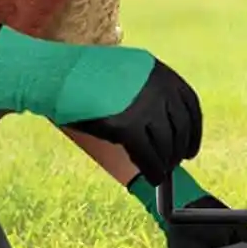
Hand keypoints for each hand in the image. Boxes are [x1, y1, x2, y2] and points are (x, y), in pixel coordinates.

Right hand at [0, 25, 200, 184]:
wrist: (52, 75)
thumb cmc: (80, 77)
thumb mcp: (121, 73)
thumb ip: (144, 91)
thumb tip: (162, 126)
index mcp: (156, 70)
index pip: (189, 104)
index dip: (194, 130)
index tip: (191, 147)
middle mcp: (156, 86)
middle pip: (180, 126)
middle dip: (179, 149)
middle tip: (174, 164)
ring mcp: (143, 105)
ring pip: (166, 144)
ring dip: (165, 163)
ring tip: (159, 173)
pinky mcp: (128, 126)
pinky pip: (149, 156)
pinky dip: (153, 170)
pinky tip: (151, 178)